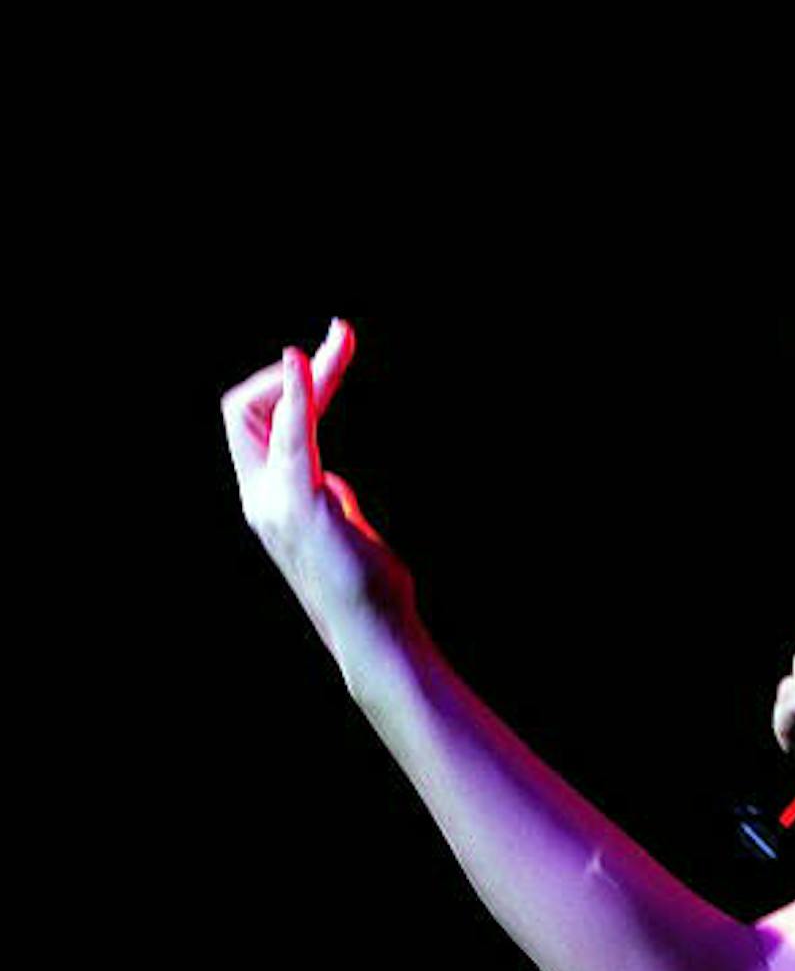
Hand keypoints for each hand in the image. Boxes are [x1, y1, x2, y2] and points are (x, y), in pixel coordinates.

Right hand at [220, 319, 414, 670]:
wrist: (374, 633)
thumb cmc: (368, 589)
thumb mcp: (342, 530)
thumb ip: (328, 500)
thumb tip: (332, 482)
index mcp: (266, 497)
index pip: (259, 424)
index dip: (291, 386)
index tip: (334, 351)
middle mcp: (258, 495)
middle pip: (243, 409)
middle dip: (290, 371)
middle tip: (344, 337)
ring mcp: (273, 499)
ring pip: (257, 412)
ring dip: (307, 372)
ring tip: (342, 339)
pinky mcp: (300, 501)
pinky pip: (291, 434)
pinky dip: (297, 392)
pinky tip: (307, 363)